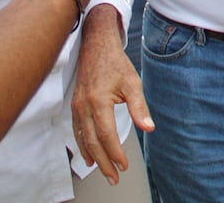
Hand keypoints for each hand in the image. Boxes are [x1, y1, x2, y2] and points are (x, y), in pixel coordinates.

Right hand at [72, 4, 152, 184]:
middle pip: (93, 142)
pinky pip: (77, 131)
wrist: (96, 45)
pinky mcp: (75, 105)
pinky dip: (83, 145)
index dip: (115, 153)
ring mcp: (77, 106)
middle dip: (104, 163)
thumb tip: (149, 127)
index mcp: (99, 101)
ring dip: (93, 157)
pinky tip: (88, 154)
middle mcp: (84, 107)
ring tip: (102, 171)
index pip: (107, 135)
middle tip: (113, 177)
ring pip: (83, 139)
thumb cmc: (116, 63)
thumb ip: (139, 107)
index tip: (124, 166)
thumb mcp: (133, 82)